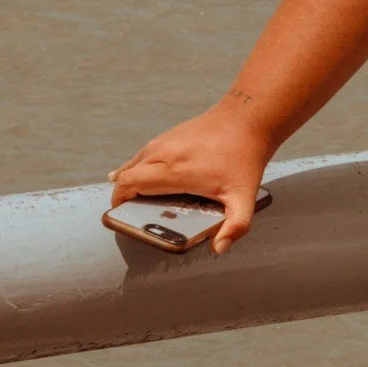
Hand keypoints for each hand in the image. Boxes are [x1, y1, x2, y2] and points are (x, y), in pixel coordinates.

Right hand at [108, 98, 272, 253]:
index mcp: (175, 170)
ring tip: (134, 197)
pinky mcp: (168, 135)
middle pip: (127, 174)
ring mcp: (164, 141)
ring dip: (130, 179)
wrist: (247, 119)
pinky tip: (137, 175)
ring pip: (134, 162)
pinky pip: (144, 154)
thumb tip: (219, 247)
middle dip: (124, 193)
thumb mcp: (244, 197)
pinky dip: (138, 167)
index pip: (130, 183)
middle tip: (130, 210)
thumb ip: (235, 226)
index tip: (121, 213)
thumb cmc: (244, 156)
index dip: (120, 200)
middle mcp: (163, 153)